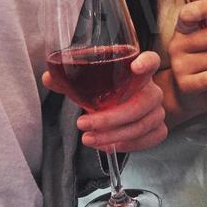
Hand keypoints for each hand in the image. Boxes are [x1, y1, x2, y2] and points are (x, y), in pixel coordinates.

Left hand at [42, 51, 165, 152]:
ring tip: (89, 138)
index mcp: (137, 71)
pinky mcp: (158, 129)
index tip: (135, 66)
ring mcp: (157, 110)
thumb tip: (48, 78)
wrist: (126, 106)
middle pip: (142, 103)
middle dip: (112, 117)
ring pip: (143, 124)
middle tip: (84, 124)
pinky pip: (149, 139)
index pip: (152, 60)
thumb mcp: (89, 84)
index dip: (147, 63)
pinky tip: (108, 146)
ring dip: (114, 135)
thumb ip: (69, 80)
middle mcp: (151, 89)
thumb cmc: (109, 92)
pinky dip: (128, 145)